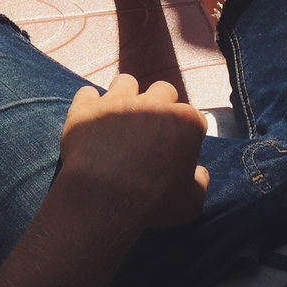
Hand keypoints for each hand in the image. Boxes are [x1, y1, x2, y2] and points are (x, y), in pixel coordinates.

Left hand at [58, 74, 209, 232]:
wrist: (103, 199)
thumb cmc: (152, 204)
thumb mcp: (190, 203)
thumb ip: (199, 183)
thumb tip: (199, 173)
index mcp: (185, 121)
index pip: (193, 118)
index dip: (186, 133)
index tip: (177, 148)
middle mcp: (153, 103)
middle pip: (163, 90)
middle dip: (160, 105)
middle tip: (151, 129)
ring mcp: (117, 101)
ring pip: (125, 82)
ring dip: (125, 96)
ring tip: (119, 117)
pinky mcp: (86, 107)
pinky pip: (87, 94)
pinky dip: (89, 105)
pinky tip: (89, 120)